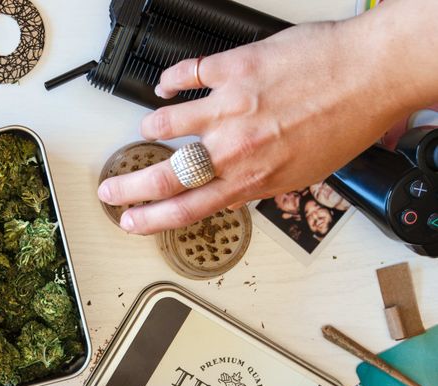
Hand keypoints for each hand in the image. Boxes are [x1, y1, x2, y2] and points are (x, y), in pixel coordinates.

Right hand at [97, 20, 430, 234]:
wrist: (372, 71)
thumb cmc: (349, 119)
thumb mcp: (305, 172)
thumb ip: (261, 182)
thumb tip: (236, 190)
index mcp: (251, 177)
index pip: (186, 209)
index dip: (150, 219)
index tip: (130, 220)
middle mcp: (234, 146)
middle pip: (164, 175)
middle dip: (128, 187)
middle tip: (110, 188)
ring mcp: (229, 105)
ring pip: (166, 122)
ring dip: (152, 128)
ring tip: (148, 129)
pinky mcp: (233, 69)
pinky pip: (188, 74)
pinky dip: (171, 80)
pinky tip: (166, 83)